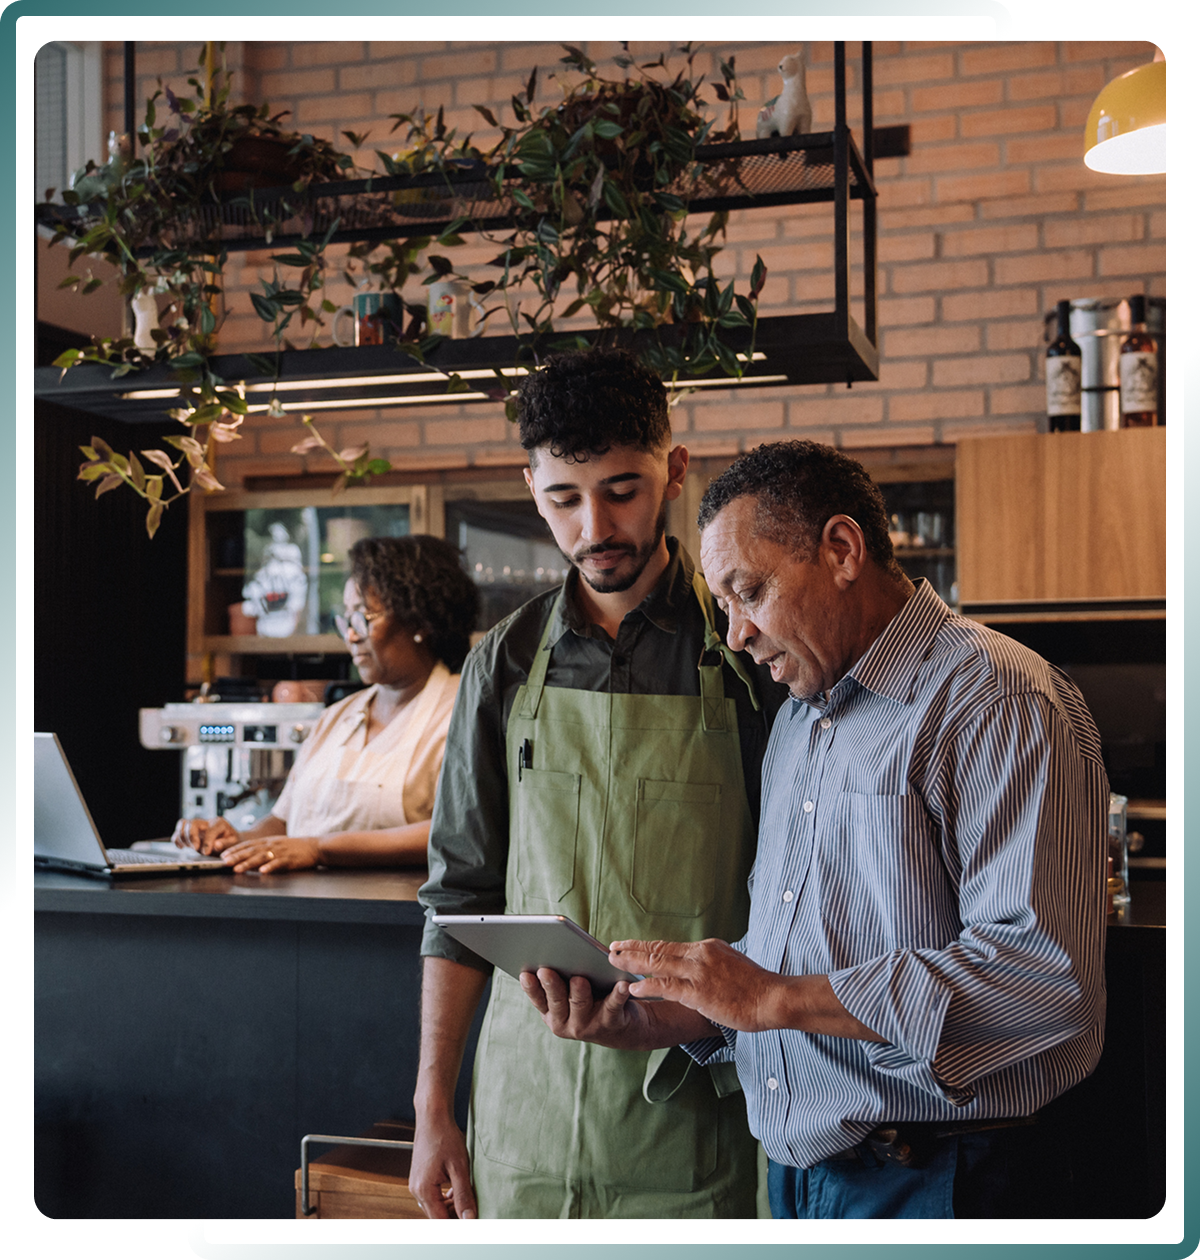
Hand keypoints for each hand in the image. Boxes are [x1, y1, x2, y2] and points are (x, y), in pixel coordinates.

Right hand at [172, 816, 240, 854]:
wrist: (229, 839)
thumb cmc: (231, 840)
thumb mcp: (233, 842)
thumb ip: (225, 843)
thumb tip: (216, 845)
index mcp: (219, 823)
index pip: (210, 830)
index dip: (207, 842)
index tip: (206, 853)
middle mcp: (206, 822)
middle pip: (193, 823)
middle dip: (192, 837)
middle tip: (196, 849)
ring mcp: (197, 825)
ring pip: (183, 824)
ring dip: (183, 837)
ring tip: (190, 848)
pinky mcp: (190, 830)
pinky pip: (178, 829)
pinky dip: (177, 838)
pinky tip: (182, 847)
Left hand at [219, 835, 320, 873]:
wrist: (315, 846)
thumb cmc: (295, 848)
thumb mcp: (277, 845)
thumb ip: (263, 850)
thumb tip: (246, 857)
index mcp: (268, 841)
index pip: (248, 844)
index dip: (235, 849)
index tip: (223, 855)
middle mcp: (273, 845)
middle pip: (252, 850)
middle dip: (237, 856)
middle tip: (225, 862)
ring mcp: (281, 852)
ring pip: (262, 857)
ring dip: (249, 863)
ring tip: (238, 868)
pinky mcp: (291, 859)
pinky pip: (279, 863)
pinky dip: (270, 867)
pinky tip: (263, 872)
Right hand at [408, 1114, 475, 1221]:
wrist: (433, 1116)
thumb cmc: (445, 1137)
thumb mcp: (460, 1167)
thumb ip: (464, 1196)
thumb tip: (469, 1221)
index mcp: (424, 1190)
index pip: (441, 1223)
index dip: (457, 1229)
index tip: (472, 1231)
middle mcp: (416, 1191)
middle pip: (437, 1217)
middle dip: (455, 1217)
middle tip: (474, 1212)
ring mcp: (416, 1184)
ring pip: (435, 1207)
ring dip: (451, 1207)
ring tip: (468, 1197)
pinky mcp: (420, 1178)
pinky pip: (432, 1196)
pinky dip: (445, 1197)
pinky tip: (458, 1189)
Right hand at [519, 968, 652, 1049]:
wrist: (622, 1029)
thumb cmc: (591, 1000)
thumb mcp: (570, 994)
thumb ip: (560, 978)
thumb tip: (550, 950)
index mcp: (552, 1013)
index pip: (538, 998)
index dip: (531, 987)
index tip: (525, 973)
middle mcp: (566, 1023)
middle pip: (557, 1001)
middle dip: (551, 985)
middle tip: (546, 970)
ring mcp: (588, 1025)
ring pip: (580, 1004)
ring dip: (579, 991)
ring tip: (579, 979)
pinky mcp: (612, 1023)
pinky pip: (613, 1006)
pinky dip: (617, 994)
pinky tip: (620, 983)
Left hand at [609, 938, 780, 1032]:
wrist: (774, 997)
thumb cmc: (756, 987)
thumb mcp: (731, 965)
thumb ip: (710, 965)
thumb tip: (694, 968)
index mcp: (707, 948)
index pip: (669, 946)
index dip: (645, 946)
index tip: (628, 945)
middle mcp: (700, 955)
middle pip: (658, 950)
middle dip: (632, 949)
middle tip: (611, 948)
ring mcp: (699, 973)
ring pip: (658, 964)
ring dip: (632, 964)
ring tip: (614, 963)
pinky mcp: (699, 993)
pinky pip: (666, 987)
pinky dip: (647, 987)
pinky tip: (633, 989)